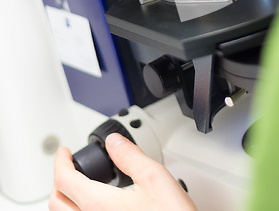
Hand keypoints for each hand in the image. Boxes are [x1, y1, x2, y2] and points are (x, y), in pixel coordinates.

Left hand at [50, 133, 197, 210]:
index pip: (64, 180)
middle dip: (59, 180)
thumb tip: (114, 142)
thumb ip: (130, 156)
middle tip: (67, 166)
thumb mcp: (154, 177)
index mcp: (98, 205)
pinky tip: (91, 206)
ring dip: (64, 200)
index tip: (64, 152)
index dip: (61, 161)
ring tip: (75, 186)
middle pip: (56, 202)